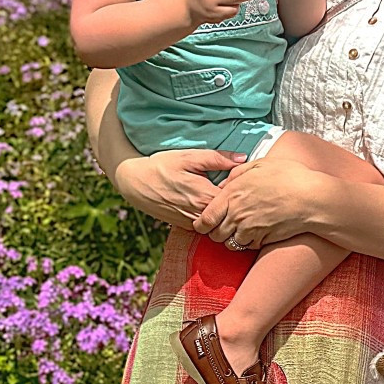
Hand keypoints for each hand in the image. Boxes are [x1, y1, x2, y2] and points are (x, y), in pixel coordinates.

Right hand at [112, 147, 244, 225]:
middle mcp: (201, 214)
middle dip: (238, 202)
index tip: (248, 180)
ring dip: (225, 212)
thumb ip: (217, 158)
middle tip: (243, 189)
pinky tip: (213, 205)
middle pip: (230, 213)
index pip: (236, 199)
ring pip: (219, 223)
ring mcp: (192, 223)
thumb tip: (243, 158)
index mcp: (205, 196)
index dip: (244, 189)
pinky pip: (207, 227)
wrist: (134, 183)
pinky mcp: (185, 227)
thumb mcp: (188, 157)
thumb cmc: (161, 166)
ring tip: (229, 198)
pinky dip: (214, 218)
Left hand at [191, 155, 321, 247]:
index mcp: (233, 194)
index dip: (202, 224)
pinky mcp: (262, 240)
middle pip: (215, 235)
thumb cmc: (289, 177)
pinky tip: (258, 232)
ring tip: (242, 230)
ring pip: (230, 243)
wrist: (311, 198)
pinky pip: (248, 246)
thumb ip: (236, 173)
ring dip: (233, 238)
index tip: (204, 224)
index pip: (206, 218)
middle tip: (224, 227)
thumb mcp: (260, 165)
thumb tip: (223, 184)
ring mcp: (249, 229)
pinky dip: (249, 242)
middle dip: (217, 233)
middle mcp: (237, 214)